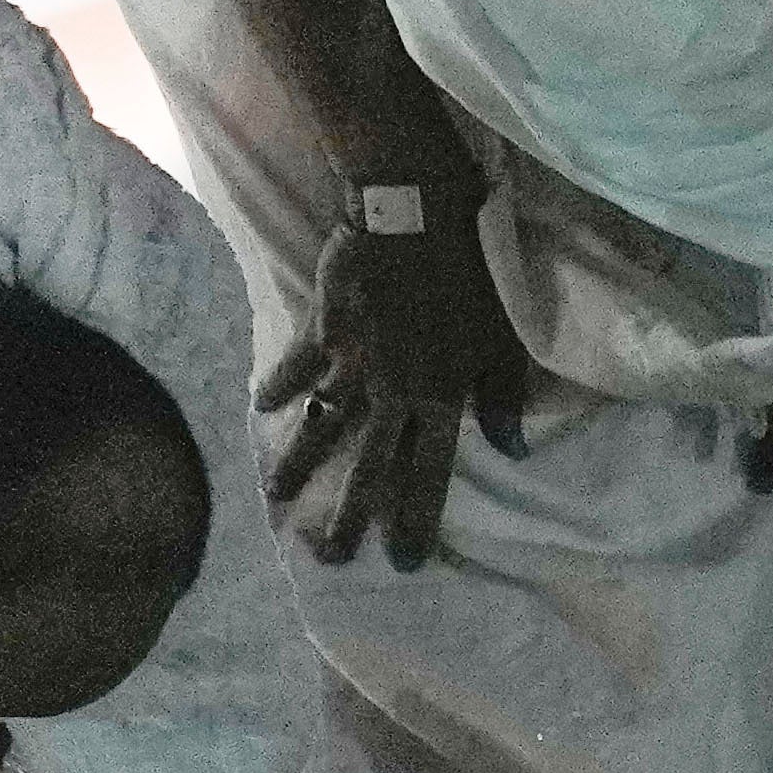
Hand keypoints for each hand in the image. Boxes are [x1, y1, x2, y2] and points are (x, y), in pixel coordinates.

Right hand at [261, 211, 543, 570]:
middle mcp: (391, 391)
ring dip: (299, 464)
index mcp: (440, 396)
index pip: (428, 472)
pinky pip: (294, 367)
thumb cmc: (472, 272)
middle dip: (348, 515)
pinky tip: (260, 409)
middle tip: (328, 557)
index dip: (416, 518)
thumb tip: (512, 451)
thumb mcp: (502, 336)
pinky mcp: (321, 330)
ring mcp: (350, 363)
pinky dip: (276, 387)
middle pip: (367, 465)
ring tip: (277, 499)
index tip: (400, 563)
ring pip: (320, 425)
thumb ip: (502, 396)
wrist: (414, 209)